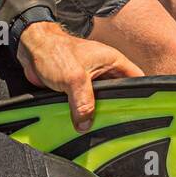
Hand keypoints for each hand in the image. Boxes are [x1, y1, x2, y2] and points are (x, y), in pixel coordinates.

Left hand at [16, 22, 143, 130]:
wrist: (32, 49)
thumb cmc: (56, 52)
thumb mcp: (74, 78)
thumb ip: (83, 102)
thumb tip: (86, 124)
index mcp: (113, 61)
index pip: (137, 78)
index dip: (143, 93)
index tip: (144, 110)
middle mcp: (105, 70)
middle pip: (120, 93)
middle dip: (118, 108)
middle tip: (119, 125)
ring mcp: (91, 79)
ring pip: (101, 101)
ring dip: (97, 112)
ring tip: (99, 127)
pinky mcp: (77, 88)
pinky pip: (85, 104)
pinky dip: (83, 113)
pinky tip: (81, 124)